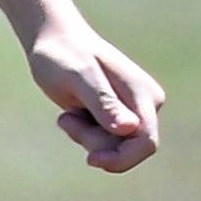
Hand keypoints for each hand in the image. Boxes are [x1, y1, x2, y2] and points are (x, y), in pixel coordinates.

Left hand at [29, 17, 163, 172]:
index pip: (146, 142)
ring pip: (113, 148)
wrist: (54, 41)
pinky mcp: (118, 117)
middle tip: (67, 119)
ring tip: (68, 113)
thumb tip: (130, 128)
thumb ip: (103, 103)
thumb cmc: (62, 55)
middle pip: (127, 148)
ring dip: (85, 137)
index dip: (123, 159)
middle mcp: (145, 104)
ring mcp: (132, 111)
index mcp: (142, 93)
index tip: (91, 159)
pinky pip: (104, 142)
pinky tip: (72, 113)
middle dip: (95, 143)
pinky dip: (84, 135)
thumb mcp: (79, 78)